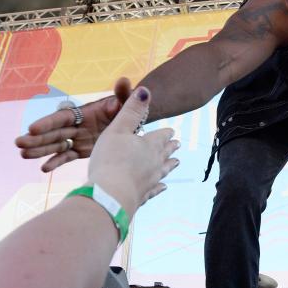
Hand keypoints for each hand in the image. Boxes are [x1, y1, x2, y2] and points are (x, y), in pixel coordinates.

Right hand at [15, 78, 132, 172]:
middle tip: (18, 143)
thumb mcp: (125, 102)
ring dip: (40, 150)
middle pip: (54, 133)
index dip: (48, 123)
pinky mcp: (82, 151)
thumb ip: (122, 94)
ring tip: (23, 155)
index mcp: (84, 113)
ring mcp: (79, 139)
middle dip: (37, 138)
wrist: (133, 125)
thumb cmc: (127, 110)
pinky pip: (67, 157)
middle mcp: (77, 126)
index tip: (32, 128)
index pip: (63, 118)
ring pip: (56, 146)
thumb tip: (123, 80)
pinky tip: (43, 168)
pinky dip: (57, 162)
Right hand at [87, 87, 178, 217]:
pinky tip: (163, 187)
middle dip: (171, 147)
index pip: (161, 136)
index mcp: (149, 145)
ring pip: (164, 171)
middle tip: (178, 144)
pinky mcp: (142, 196)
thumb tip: (146, 91)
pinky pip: (155, 190)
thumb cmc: (110, 160)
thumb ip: (131, 111)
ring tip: (176, 162)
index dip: (166, 133)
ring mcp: (150, 181)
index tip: (172, 131)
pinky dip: (160, 187)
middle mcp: (154, 163)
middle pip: (165, 153)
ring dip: (170, 165)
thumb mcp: (118, 130)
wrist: (109, 195)